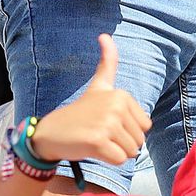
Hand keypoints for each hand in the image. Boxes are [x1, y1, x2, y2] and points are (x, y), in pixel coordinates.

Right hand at [28, 34, 149, 163]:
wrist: (50, 133)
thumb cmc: (79, 112)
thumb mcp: (98, 86)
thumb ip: (107, 63)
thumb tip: (105, 35)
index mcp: (121, 95)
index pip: (145, 126)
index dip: (128, 131)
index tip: (107, 123)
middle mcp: (116, 106)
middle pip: (139, 140)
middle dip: (122, 144)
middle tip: (100, 134)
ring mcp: (107, 123)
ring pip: (130, 152)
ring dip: (115, 153)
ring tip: (97, 141)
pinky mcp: (98, 141)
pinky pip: (119, 160)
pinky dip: (108, 160)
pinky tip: (93, 150)